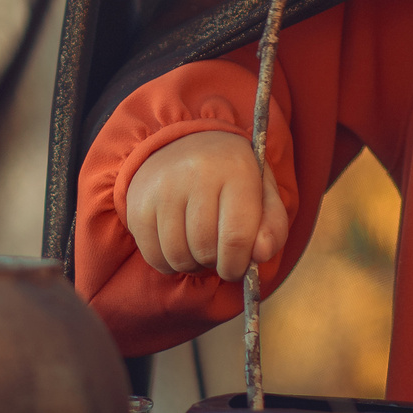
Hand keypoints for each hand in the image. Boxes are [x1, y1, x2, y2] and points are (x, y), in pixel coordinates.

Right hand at [121, 128, 290, 282]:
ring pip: (178, 255)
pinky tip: (180, 245)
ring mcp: (162, 187)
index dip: (239, 264)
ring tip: (201, 248)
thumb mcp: (263, 193)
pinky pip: (154, 255)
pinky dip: (169, 262)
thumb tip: (260, 255)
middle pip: (205, 248)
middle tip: (219, 254)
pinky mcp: (138, 203)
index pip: (236, 237)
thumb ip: (273, 227)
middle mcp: (194, 172)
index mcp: (235, 169)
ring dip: (193, 265)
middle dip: (216, 264)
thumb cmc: (230, 178)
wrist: (183, 145)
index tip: (238, 267)